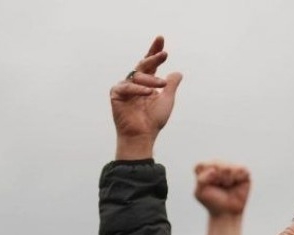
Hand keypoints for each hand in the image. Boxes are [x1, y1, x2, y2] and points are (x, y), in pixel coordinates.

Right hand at [110, 36, 182, 159]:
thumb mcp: (167, 100)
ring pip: (138, 76)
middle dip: (154, 58)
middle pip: (143, 64)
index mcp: (146, 83)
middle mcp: (135, 83)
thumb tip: (177, 73)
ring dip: (151, 80)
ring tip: (161, 86)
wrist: (142, 136)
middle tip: (164, 54)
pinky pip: (127, 86)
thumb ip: (171, 85)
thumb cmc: (153, 121)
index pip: (150, 63)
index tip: (160, 39)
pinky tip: (149, 93)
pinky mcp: (116, 94)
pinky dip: (139, 89)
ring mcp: (124, 88)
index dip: (155, 51)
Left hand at [194, 161, 251, 217]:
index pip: (201, 165)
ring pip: (228, 166)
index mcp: (205, 169)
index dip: (204, 176)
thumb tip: (214, 170)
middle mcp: (218, 166)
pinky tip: (235, 183)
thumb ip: (201, 179)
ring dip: (227, 178)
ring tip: (227, 185)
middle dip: (216, 178)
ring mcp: (231, 168)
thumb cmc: (212, 202)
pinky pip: (241, 169)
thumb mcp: (200, 192)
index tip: (207, 186)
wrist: (226, 212)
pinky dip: (237, 177)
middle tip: (219, 186)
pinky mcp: (243, 173)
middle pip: (215, 164)